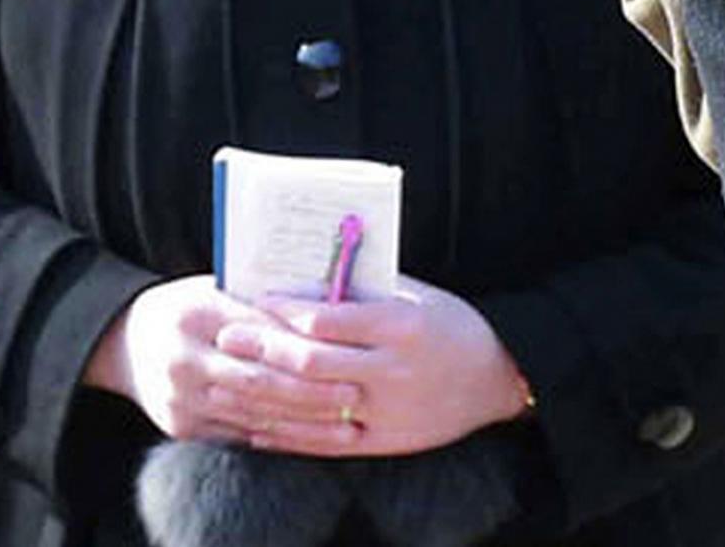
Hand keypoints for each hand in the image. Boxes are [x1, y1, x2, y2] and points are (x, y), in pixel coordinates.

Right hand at [83, 276, 350, 444]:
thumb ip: (264, 296)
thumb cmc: (189, 305)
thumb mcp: (218, 287)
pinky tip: (310, 437)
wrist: (124, 342)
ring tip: (345, 423)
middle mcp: (184, 359)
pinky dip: (276, 435)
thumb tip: (330, 297)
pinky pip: (237, 434)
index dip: (305, 346)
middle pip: (259, 380)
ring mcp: (179, 398)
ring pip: (252, 413)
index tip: (347, 351)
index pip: (262, 333)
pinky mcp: (179, 426)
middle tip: (355, 394)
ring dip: (302, 422)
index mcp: (197, 313)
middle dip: (312, 392)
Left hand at [214, 275, 532, 457]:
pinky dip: (285, 435)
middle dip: (262, 347)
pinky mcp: (383, 440)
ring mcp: (386, 409)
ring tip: (225, 381)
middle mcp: (392, 370)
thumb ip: (370, 293)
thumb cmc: (455, 326)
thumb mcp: (420, 298)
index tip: (258, 300)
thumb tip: (312, 282)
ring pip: (308, 406)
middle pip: (310, 362)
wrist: (499, 378)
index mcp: (403, 326)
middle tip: (228, 335)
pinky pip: (323, 442)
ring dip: (260, 394)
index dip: (287, 310)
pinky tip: (255, 426)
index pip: (330, 319)